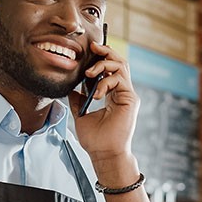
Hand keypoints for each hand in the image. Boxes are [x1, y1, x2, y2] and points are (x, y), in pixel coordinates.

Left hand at [67, 41, 138, 163]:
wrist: (103, 154)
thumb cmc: (95, 140)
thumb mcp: (81, 114)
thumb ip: (79, 99)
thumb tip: (71, 87)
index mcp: (114, 95)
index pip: (110, 69)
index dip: (101, 57)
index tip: (88, 50)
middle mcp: (123, 93)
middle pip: (119, 62)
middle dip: (105, 52)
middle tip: (92, 47)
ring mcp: (128, 95)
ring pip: (121, 66)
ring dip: (103, 65)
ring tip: (88, 74)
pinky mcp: (130, 99)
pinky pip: (120, 79)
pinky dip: (106, 81)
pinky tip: (96, 93)